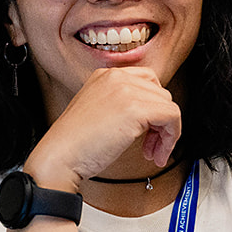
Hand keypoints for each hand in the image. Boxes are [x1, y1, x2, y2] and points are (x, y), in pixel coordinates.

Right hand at [24, 67, 181, 189]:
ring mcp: (126, 90)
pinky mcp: (135, 109)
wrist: (60, 156)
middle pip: (160, 92)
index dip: (152, 107)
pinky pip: (172, 117)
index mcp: (105, 75)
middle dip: (161, 121)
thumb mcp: (97, 112)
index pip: (146, 81)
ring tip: (151, 152)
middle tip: (150, 145)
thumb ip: (120, 105)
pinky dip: (171, 137)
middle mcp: (116, 77)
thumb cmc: (74, 144)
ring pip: (169, 105)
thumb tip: (149, 115)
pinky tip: (156, 153)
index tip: (148, 130)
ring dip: (166, 133)